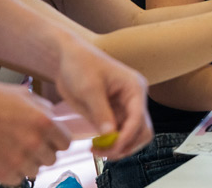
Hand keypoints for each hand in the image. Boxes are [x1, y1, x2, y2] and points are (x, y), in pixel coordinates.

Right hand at [0, 81, 70, 184]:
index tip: (48, 140)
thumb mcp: (21, 94)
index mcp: (44, 121)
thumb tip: (54, 117)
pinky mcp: (2, 173)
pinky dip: (11, 172)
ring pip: (35, 170)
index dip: (56, 141)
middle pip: (52, 159)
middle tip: (25, 143)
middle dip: (41, 152)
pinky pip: (17, 180)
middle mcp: (35, 142)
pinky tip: (0, 157)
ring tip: (10, 148)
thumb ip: (43, 107)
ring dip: (26, 163)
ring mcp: (19, 160)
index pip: (65, 143)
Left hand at [53, 39, 152, 159]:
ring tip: (98, 151)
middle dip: (127, 145)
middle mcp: (134, 100)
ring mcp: (124, 109)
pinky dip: (111, 145)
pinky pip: (119, 136)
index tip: (111, 148)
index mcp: (134, 88)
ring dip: (120, 148)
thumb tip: (110, 135)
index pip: (138, 118)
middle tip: (104, 153)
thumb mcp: (89, 88)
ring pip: (133, 137)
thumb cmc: (81, 64)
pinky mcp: (113, 116)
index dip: (127, 136)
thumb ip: (100, 112)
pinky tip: (95, 146)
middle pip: (142, 131)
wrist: (68, 58)